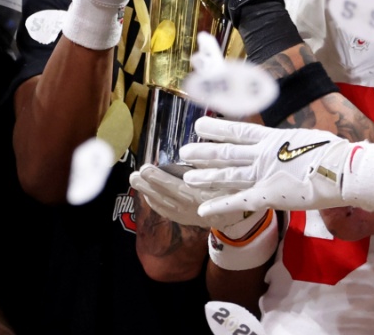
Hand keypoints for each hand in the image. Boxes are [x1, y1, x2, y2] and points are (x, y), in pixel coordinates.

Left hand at [128, 164, 248, 230]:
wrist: (238, 215)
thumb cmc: (233, 189)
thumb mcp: (227, 176)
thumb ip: (210, 168)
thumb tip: (194, 154)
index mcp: (201, 198)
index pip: (175, 188)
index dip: (159, 179)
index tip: (146, 168)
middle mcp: (191, 209)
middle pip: (164, 197)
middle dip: (147, 186)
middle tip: (134, 174)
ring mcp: (187, 216)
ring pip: (162, 205)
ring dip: (147, 193)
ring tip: (135, 180)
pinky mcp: (185, 220)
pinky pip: (166, 212)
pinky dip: (154, 203)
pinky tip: (147, 194)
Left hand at [181, 117, 373, 217]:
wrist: (343, 169)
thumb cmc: (334, 153)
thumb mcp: (308, 138)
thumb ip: (292, 143)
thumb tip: (290, 143)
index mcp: (274, 138)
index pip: (239, 130)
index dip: (218, 128)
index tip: (201, 125)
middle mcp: (264, 154)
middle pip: (227, 152)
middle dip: (205, 152)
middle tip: (184, 150)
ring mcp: (264, 174)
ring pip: (228, 175)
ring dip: (207, 176)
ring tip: (188, 175)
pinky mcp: (269, 195)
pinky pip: (239, 202)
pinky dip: (220, 206)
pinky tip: (203, 209)